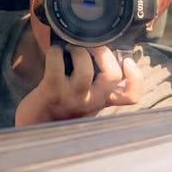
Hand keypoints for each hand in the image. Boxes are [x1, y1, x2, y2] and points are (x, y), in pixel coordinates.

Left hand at [15, 44, 143, 126]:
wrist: (35, 126)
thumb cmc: (60, 107)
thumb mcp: (85, 99)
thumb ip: (97, 82)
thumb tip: (100, 49)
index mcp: (103, 100)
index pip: (131, 96)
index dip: (136, 77)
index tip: (128, 62)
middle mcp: (92, 101)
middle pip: (111, 75)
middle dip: (103, 52)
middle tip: (92, 46)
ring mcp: (73, 98)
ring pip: (85, 69)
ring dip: (78, 50)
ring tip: (70, 48)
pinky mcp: (52, 92)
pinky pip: (56, 64)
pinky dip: (55, 52)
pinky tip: (54, 52)